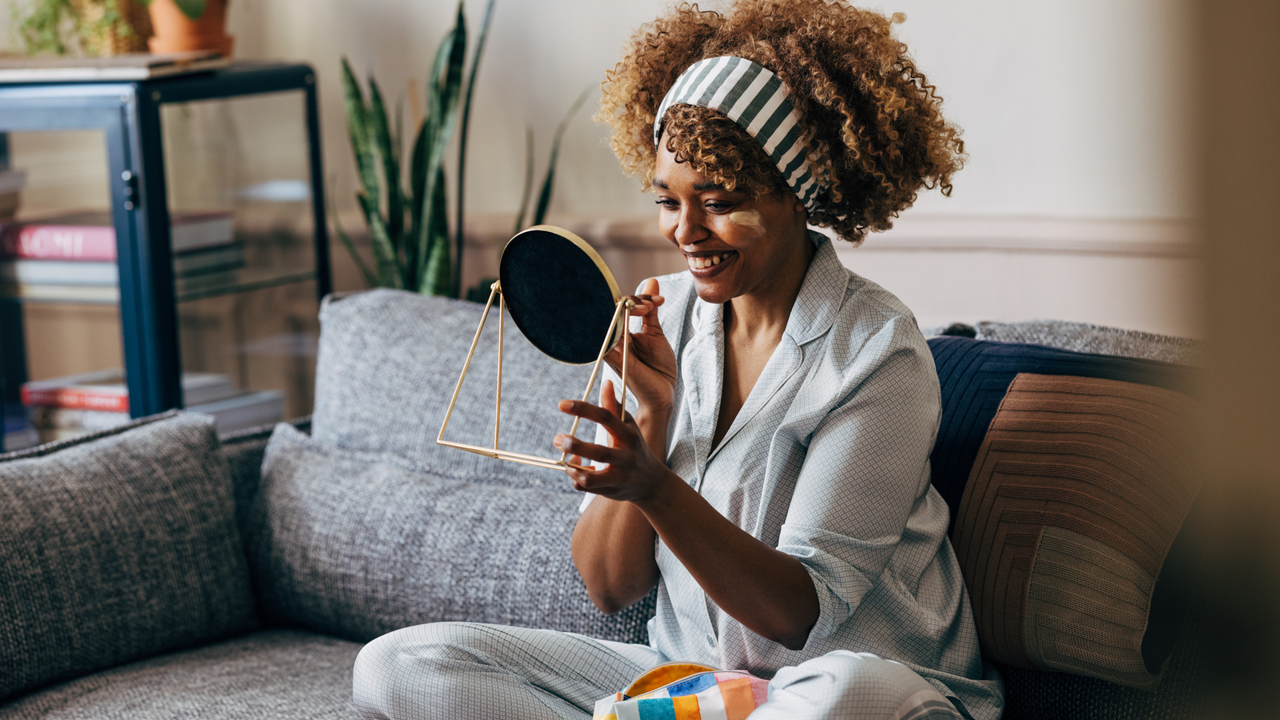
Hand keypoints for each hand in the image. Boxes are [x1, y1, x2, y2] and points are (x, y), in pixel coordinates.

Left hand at [554, 380, 675, 503]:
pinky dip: (575, 478)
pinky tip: (576, 469)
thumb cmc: (635, 447)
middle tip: (557, 439)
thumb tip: (605, 382)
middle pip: (599, 452)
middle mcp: (626, 457)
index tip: (561, 404)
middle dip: (574, 446)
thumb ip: (614, 407)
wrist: (651, 482)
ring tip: (565, 458)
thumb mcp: (628, 427)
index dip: (583, 409)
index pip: (606, 418)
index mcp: (629, 436)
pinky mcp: (611, 491)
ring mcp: (619, 477)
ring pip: (591, 478)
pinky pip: (586, 487)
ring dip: (572, 468)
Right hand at [606, 278, 676, 416]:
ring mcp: (614, 349)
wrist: (664, 392)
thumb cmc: (658, 366)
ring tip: (647, 307)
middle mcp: (614, 339)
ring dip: (629, 308)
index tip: (659, 301)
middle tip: (651, 304)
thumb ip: (650, 310)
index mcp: (620, 331)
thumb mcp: (655, 333)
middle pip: (612, 310)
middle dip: (633, 301)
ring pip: (609, 320)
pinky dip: (621, 321)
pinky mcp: (617, 359)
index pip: (620, 307)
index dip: (638, 299)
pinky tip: (639, 310)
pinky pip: (610, 338)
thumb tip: (651, 280)